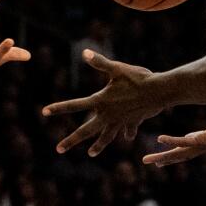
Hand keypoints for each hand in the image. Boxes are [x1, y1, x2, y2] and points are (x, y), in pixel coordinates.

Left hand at [42, 50, 160, 155]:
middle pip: (86, 130)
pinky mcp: (133, 122)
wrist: (160, 91)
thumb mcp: (117, 69)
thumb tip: (85, 52)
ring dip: (98, 145)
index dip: (59, 108)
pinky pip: (127, 130)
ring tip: (91, 153)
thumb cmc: (138, 78)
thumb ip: (100, 62)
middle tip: (58, 149)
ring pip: (106, 137)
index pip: (75, 105)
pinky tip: (127, 137)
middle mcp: (108, 115)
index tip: (44, 112)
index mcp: (100, 101)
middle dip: (71, 140)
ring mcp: (120, 121)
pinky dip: (126, 133)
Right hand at [143, 102, 205, 166]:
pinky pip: (184, 142)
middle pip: (178, 154)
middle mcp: (202, 145)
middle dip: (163, 159)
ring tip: (147, 160)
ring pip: (178, 153)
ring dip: (162, 157)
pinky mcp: (204, 140)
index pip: (185, 146)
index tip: (164, 154)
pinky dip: (172, 141)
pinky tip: (160, 139)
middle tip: (148, 161)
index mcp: (205, 139)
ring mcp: (202, 144)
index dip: (173, 149)